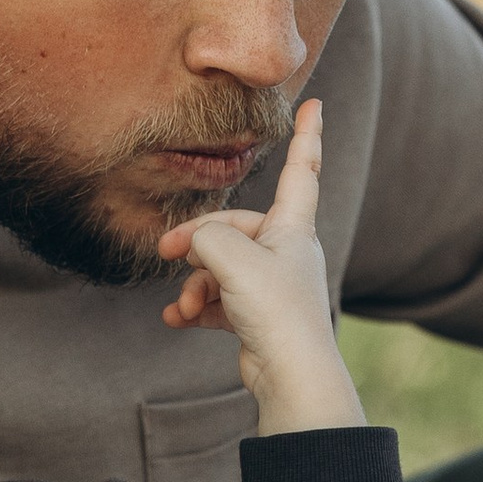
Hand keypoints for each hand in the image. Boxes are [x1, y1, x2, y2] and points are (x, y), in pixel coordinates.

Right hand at [157, 100, 364, 438]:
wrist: (292, 377)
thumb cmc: (276, 312)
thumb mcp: (234, 259)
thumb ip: (207, 236)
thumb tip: (194, 244)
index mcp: (293, 227)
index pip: (302, 168)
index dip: (307, 135)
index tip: (314, 104)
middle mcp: (285, 252)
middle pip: (233, 229)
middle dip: (197, 243)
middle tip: (168, 254)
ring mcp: (271, 285)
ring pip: (221, 268)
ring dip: (194, 284)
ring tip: (183, 304)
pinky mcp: (257, 317)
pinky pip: (218, 301)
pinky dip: (196, 308)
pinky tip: (177, 320)